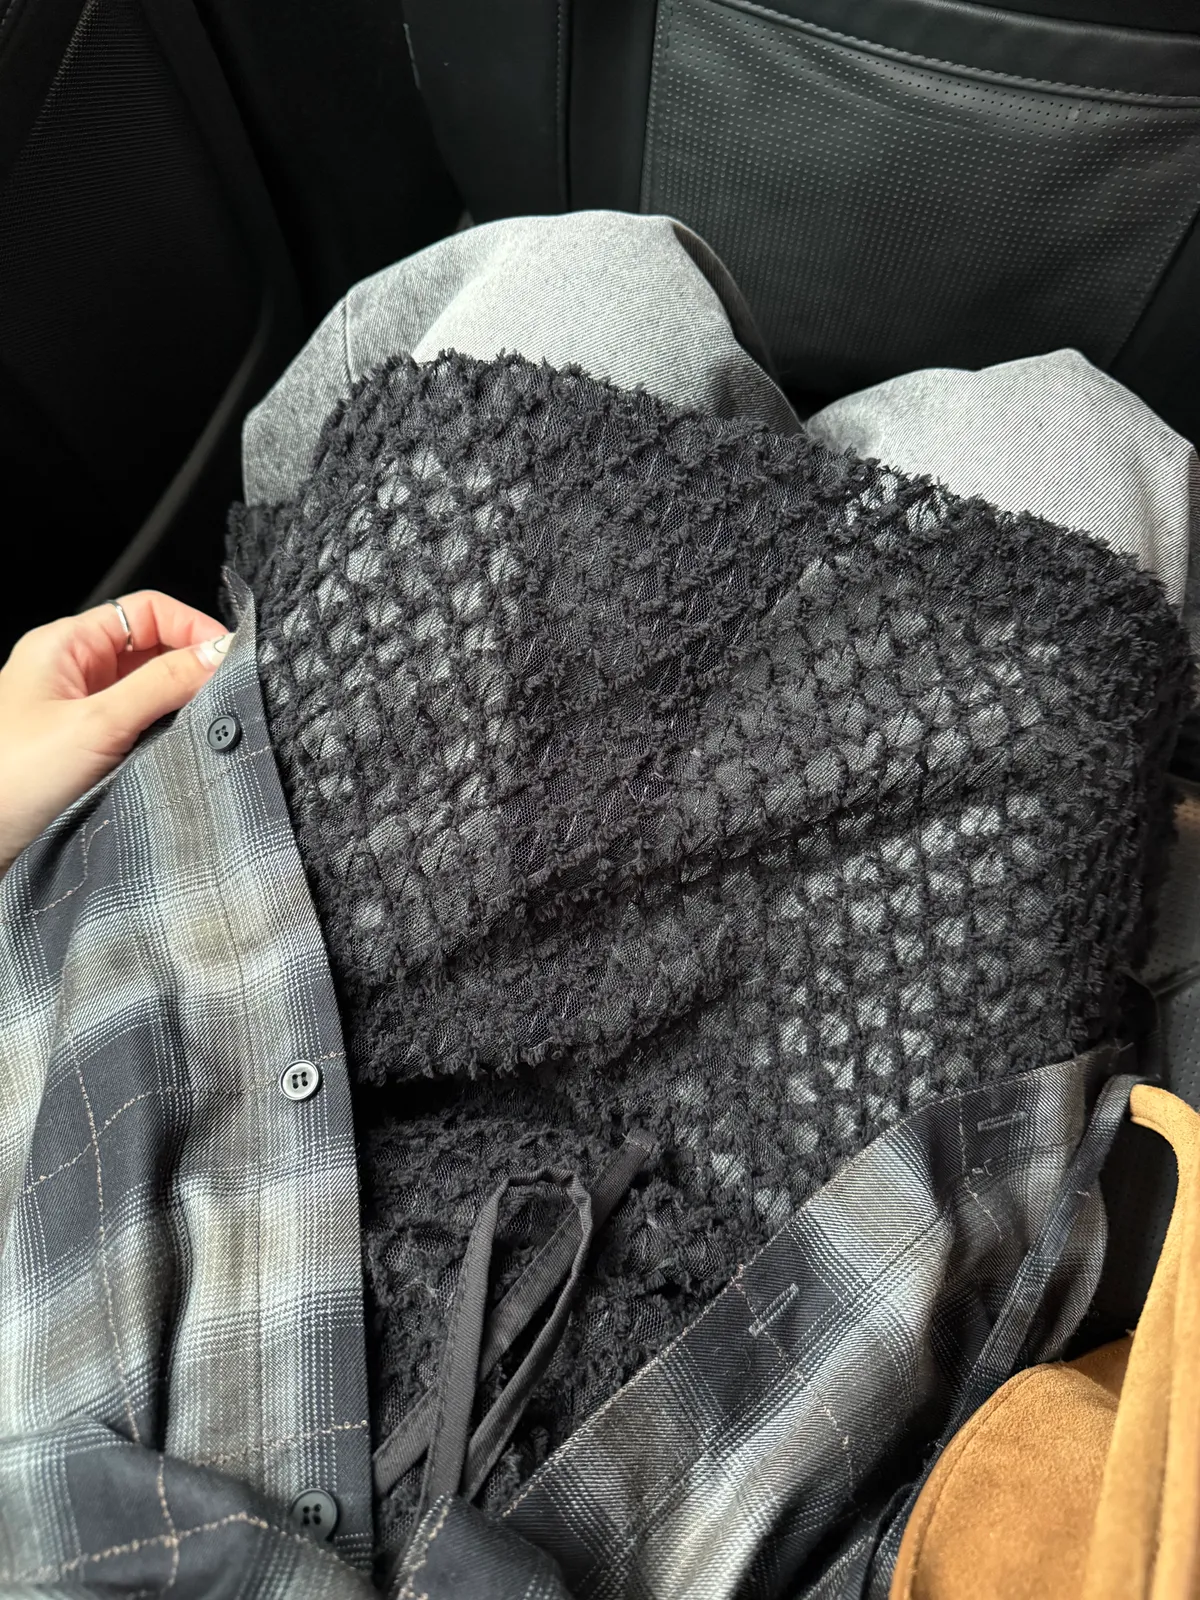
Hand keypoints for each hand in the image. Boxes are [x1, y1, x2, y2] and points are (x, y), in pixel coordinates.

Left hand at [0, 591, 230, 875]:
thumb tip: (218, 653)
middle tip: (226, 694)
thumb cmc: (15, 780)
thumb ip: (163, 683)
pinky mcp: (93, 749)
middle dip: (193, 667)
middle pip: (154, 648)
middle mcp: (74, 671)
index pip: (148, 611)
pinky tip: (185, 750)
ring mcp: (83, 711)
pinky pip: (144, 726)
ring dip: (182, 704)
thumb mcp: (99, 723)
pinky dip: (168, 733)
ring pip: (152, 689)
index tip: (229, 658)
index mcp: (65, 645)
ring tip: (208, 724)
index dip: (193, 626)